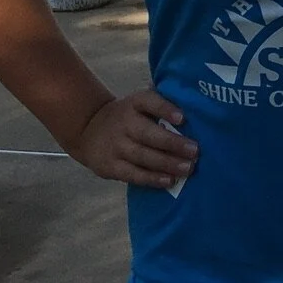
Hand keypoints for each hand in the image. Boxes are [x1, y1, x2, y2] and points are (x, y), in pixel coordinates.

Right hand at [69, 89, 197, 189]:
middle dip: (173, 143)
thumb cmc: (128, 117)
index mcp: (134, 104)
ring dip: (167, 163)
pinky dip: (152, 178)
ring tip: (187, 168)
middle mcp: (123, 123)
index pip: (149, 101)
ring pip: (142, 156)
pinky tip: (169, 181)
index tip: (182, 118)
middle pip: (148, 134)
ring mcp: (115, 146)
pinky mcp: (110, 166)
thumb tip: (193, 104)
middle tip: (195, 151)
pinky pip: (133, 174)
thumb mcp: (138, 104)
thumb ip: (161, 103)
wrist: (87, 130)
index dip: (165, 109)